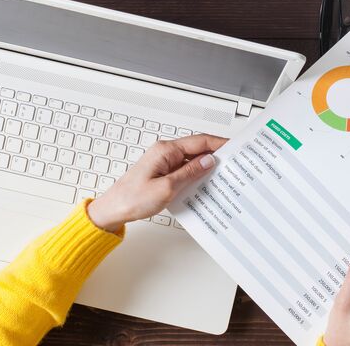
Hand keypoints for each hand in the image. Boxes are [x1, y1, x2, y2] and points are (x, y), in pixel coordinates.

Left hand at [87, 134, 224, 231]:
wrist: (114, 209)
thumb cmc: (132, 198)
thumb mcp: (167, 188)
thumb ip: (189, 173)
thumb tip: (208, 161)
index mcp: (165, 150)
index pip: (199, 141)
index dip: (219, 143)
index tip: (235, 148)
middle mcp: (165, 152)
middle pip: (197, 149)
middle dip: (215, 155)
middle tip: (233, 164)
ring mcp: (163, 162)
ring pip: (192, 160)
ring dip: (205, 167)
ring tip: (221, 176)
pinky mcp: (162, 173)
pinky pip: (184, 170)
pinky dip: (195, 176)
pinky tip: (202, 185)